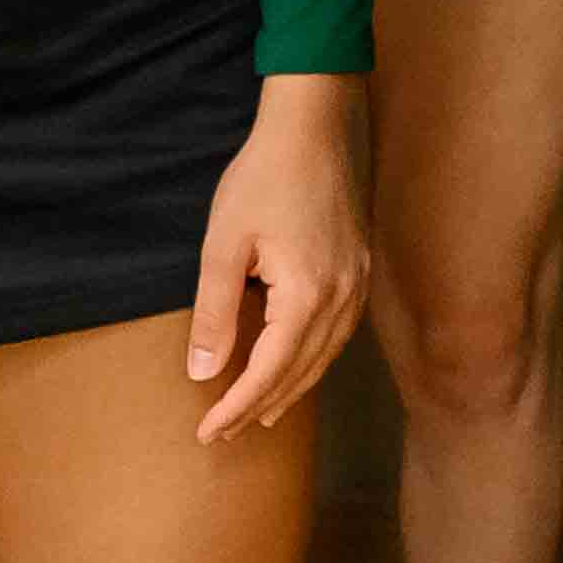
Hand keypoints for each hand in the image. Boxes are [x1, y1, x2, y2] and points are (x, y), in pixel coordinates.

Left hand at [185, 78, 368, 443]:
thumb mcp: (223, 246)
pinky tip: (297, 363)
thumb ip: (214, 314)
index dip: (237, 407)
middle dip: (261, 406)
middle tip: (225, 433)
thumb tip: (203, 372)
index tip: (208, 433)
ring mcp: (357, 285)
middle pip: (301, 372)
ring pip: (325, 357)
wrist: (312, 129)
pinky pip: (338, 334)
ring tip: (262, 414)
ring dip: (291, 389)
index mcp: (307, 296)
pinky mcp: (360, 270)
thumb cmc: (262, 179)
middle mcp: (341, 298)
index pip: (269, 371)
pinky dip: (313, 360)